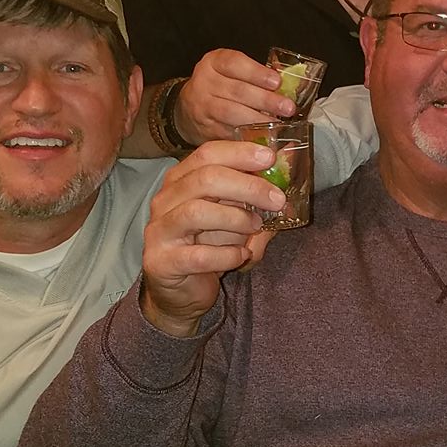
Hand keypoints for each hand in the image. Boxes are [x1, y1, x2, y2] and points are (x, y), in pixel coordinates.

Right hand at [140, 139, 285, 335]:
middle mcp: (165, 200)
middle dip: (248, 186)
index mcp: (180, 181)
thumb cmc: (208, 247)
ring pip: (197, 212)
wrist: (180, 293)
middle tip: (277, 199)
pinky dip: (227, 255)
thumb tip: (286, 180)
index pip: (206, 154)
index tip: (270, 158)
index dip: (239, 153)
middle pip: (204, 178)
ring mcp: (160, 230)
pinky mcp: (162, 261)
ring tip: (256, 227)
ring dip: (236, 219)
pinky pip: (199, 255)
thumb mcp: (234, 219)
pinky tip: (241, 255)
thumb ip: (253, 200)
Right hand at [174, 49, 297, 143]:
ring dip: (258, 120)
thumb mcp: (232, 71)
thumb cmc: (220, 86)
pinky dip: (247, 136)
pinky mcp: (205, 128)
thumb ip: (256, 74)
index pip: (234, 63)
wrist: (188, 108)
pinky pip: (228, 132)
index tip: (277, 82)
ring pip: (232, 113)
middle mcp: (204, 82)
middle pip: (237, 90)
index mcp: (214, 62)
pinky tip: (264, 138)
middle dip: (265, 100)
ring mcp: (202, 106)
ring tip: (278, 124)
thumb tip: (290, 83)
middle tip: (287, 108)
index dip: (257, 73)